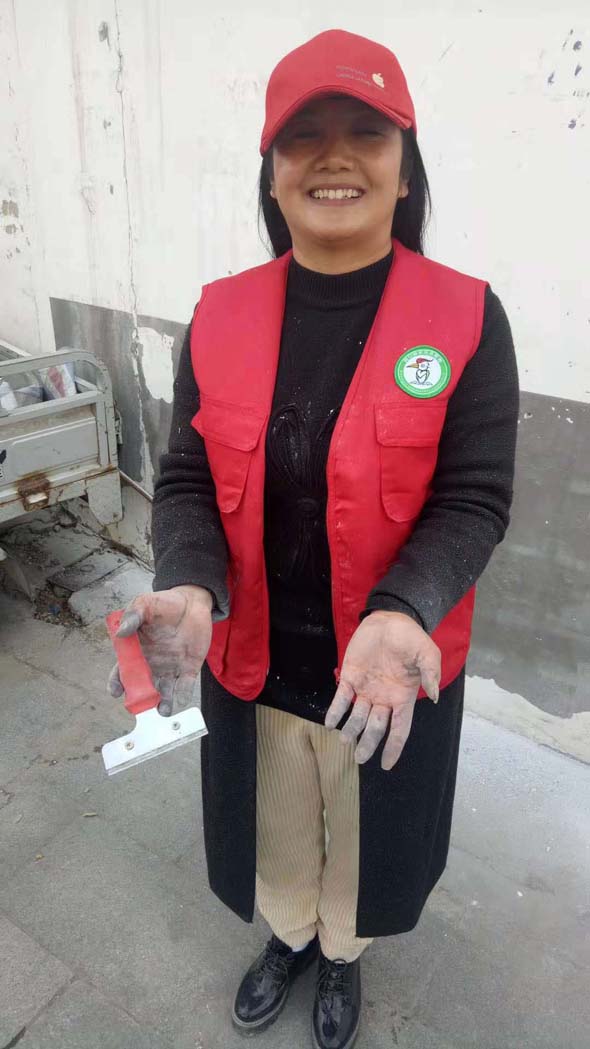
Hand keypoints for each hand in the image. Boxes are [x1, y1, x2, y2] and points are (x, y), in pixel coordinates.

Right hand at [106, 585, 212, 715]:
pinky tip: (182, 698)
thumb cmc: (164, 604)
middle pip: (143, 688)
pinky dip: (184, 693)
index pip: (123, 672)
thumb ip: (133, 616)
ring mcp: (170, 667)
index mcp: (136, 652)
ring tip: (162, 710)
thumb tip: (122, 632)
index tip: (116, 691)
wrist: (192, 602)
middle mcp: (152, 664)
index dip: (117, 683)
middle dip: (141, 700)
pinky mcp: (189, 668)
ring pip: (164, 691)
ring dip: (163, 703)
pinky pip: (186, 685)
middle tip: (142, 705)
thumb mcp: (144, 604)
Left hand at [324, 611, 440, 770]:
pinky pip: (341, 698)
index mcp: (403, 697)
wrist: (390, 619)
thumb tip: (433, 695)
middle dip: (368, 743)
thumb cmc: (411, 638)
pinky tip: (330, 723)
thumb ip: (430, 674)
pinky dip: (335, 711)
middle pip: (375, 727)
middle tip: (358, 757)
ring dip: (351, 729)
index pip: (399, 729)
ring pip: (357, 716)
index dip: (393, 748)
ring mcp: (366, 689)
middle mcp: (383, 698)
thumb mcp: (427, 654)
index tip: (386, 765)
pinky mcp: (350, 676)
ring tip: (345, 740)